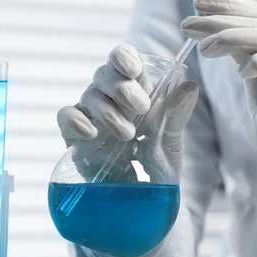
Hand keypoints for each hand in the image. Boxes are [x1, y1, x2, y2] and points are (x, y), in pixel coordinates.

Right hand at [57, 44, 198, 173]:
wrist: (143, 199)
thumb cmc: (157, 162)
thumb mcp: (172, 140)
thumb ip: (177, 114)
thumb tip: (191, 87)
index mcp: (135, 89)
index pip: (123, 60)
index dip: (124, 57)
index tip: (134, 70)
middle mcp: (110, 97)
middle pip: (105, 74)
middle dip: (122, 87)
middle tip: (141, 107)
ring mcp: (91, 115)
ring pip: (89, 95)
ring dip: (109, 112)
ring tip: (128, 135)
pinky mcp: (74, 136)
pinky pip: (66, 116)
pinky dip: (75, 121)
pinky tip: (91, 134)